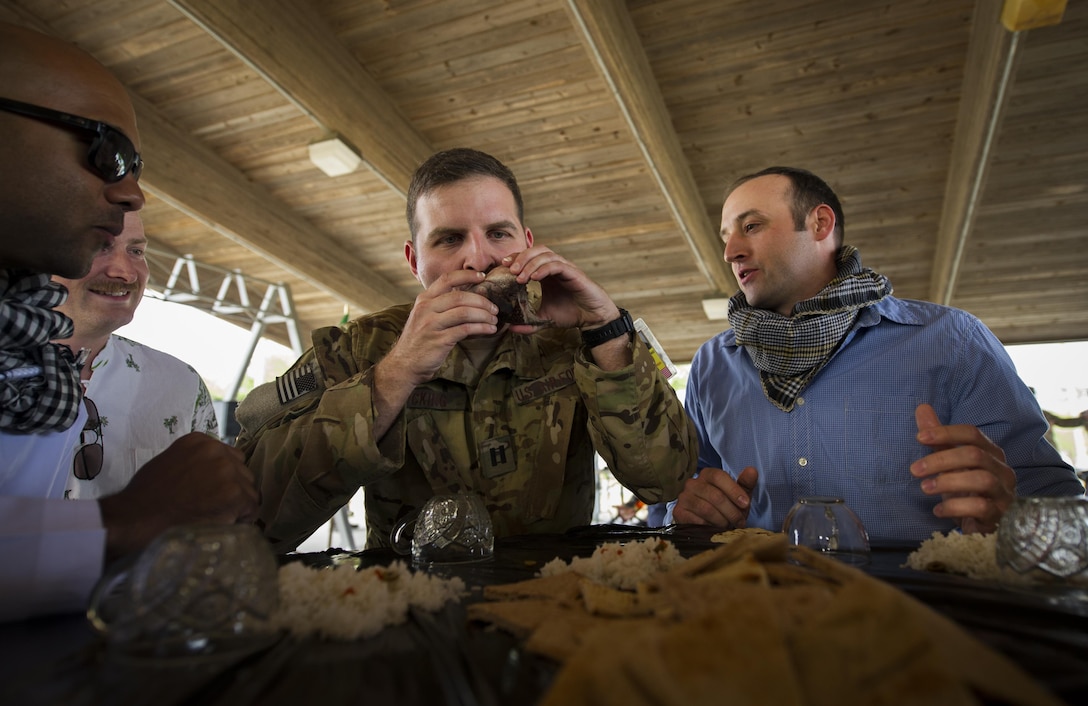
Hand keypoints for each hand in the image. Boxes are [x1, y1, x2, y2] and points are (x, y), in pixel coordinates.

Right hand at [98, 433, 259, 558]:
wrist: (135, 517)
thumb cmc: (146, 496)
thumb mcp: (171, 462)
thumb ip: (196, 462)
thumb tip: (214, 473)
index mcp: (200, 441)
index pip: (229, 456)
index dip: (224, 477)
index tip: (214, 491)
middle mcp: (217, 451)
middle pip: (242, 472)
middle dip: (233, 490)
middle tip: (214, 507)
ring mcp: (227, 472)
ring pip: (249, 490)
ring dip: (237, 506)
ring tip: (214, 517)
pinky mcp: (234, 494)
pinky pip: (252, 508)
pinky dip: (241, 519)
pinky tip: (222, 524)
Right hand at [386, 269, 499, 384]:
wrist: (405, 364)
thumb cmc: (420, 340)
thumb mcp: (425, 316)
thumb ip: (441, 306)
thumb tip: (470, 298)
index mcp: (424, 299)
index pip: (447, 278)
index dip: (467, 275)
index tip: (483, 276)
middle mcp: (426, 308)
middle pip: (460, 296)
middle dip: (482, 301)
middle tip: (494, 308)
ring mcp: (431, 324)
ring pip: (464, 312)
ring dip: (484, 315)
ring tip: (494, 320)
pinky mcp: (439, 340)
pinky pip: (465, 329)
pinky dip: (481, 328)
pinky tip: (489, 330)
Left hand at [504, 247, 618, 332]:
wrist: (592, 318)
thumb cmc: (571, 314)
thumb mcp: (544, 318)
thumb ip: (528, 322)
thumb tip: (510, 328)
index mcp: (547, 273)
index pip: (529, 257)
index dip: (515, 258)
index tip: (502, 266)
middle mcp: (555, 266)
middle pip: (536, 250)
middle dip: (521, 257)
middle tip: (509, 269)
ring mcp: (565, 268)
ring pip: (545, 255)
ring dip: (530, 263)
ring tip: (519, 276)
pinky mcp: (574, 273)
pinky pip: (557, 265)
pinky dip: (544, 268)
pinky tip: (534, 278)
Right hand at [671, 466, 757, 527]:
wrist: (709, 523)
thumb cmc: (726, 507)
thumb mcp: (739, 496)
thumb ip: (745, 483)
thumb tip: (752, 470)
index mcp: (708, 474)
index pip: (719, 476)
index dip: (734, 490)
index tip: (745, 504)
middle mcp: (692, 483)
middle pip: (715, 495)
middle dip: (731, 511)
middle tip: (740, 521)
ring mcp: (684, 497)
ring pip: (706, 509)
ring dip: (721, 520)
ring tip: (728, 525)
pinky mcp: (678, 512)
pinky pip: (696, 520)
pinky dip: (709, 526)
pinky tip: (714, 528)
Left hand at [910, 403, 1016, 533]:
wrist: (981, 524)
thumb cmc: (964, 488)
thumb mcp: (949, 462)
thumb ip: (938, 438)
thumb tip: (922, 407)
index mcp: (991, 452)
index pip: (972, 434)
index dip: (946, 433)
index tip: (919, 437)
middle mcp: (1003, 470)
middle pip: (975, 455)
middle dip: (941, 460)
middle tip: (914, 469)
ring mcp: (1004, 493)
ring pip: (982, 480)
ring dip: (947, 482)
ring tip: (924, 487)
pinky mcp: (1000, 516)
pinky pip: (980, 508)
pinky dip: (955, 508)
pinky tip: (937, 510)